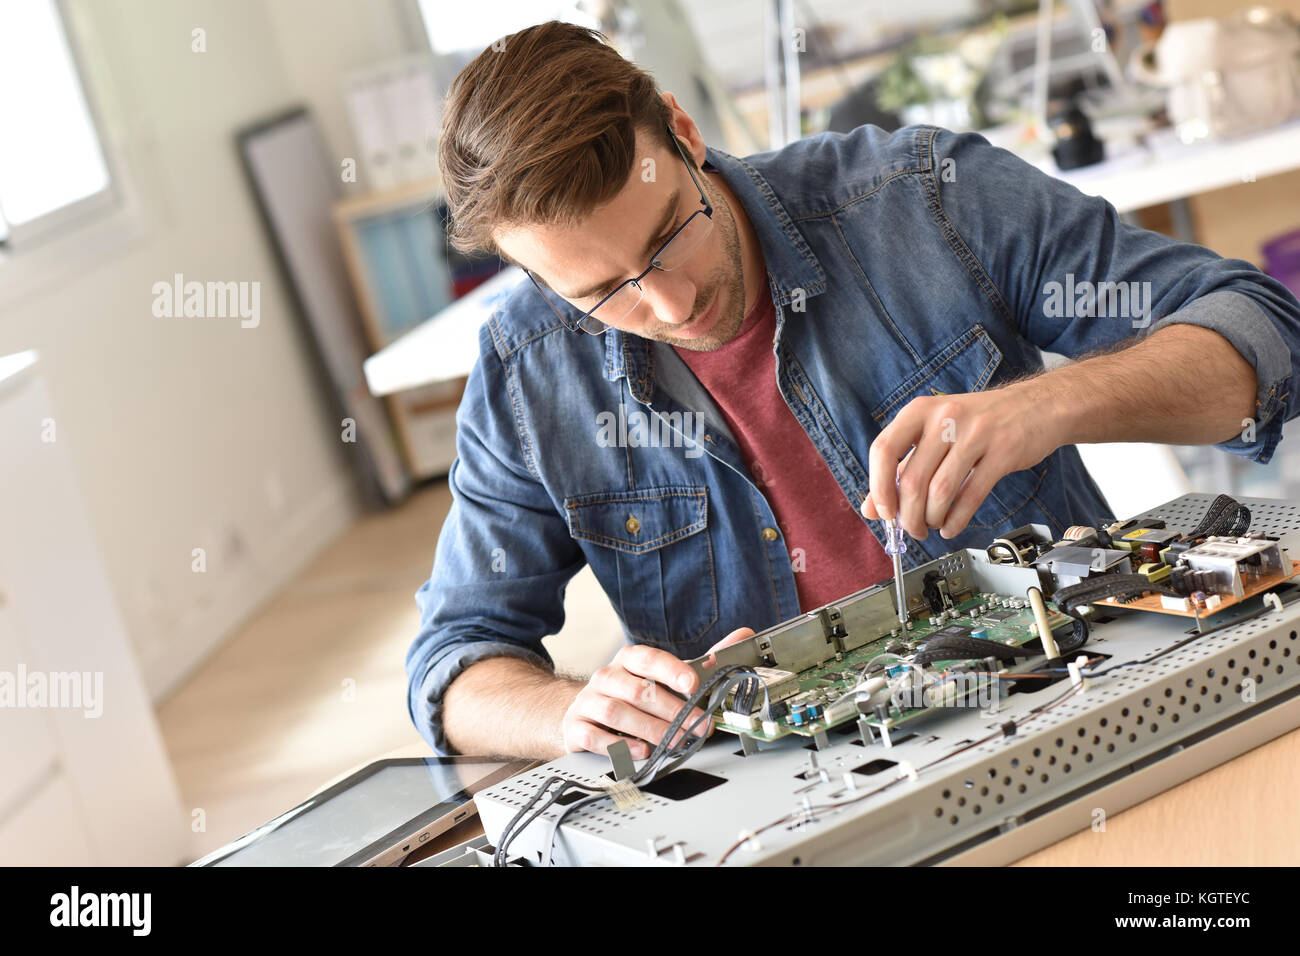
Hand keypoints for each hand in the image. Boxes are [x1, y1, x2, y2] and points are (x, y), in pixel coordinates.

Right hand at [560, 626, 755, 759]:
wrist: (583, 711)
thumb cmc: (632, 693)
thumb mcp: (665, 675)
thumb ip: (703, 661)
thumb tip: (744, 634)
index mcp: (629, 660)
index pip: (648, 658)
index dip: (671, 671)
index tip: (693, 684)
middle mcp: (607, 677)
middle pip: (638, 690)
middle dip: (672, 711)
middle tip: (698, 727)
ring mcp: (589, 701)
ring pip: (616, 712)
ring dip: (649, 729)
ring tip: (673, 742)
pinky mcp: (576, 727)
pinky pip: (594, 736)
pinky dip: (618, 745)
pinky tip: (640, 751)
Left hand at [861, 384, 1058, 539]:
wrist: (1037, 406)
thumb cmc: (978, 422)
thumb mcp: (933, 435)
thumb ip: (900, 469)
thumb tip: (870, 508)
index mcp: (920, 411)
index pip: (883, 450)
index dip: (878, 487)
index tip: (884, 512)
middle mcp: (945, 417)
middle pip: (912, 479)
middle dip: (908, 516)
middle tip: (912, 529)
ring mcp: (976, 433)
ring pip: (940, 491)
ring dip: (932, 519)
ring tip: (933, 525)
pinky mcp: (1004, 451)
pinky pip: (971, 495)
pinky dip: (956, 520)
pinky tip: (951, 527)